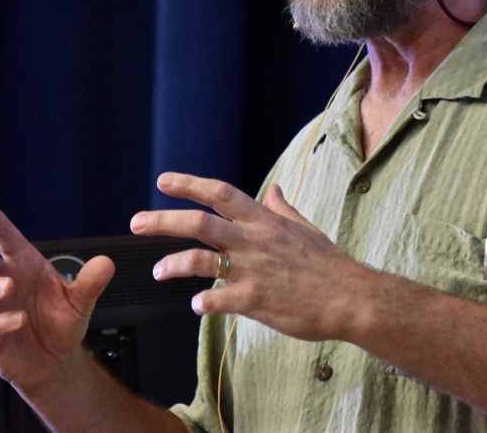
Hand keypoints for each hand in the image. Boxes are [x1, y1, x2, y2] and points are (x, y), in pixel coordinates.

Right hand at [0, 195, 114, 391]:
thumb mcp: (82, 301)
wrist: (55, 359)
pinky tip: (18, 318)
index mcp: (25, 265)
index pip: (5, 238)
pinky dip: (2, 321)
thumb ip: (91, 282)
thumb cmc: (61, 322)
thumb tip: (106, 263)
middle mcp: (6, 282)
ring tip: (7, 286)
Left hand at [131, 173, 366, 341]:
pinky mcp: (256, 300)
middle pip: (200, 223)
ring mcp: (253, 270)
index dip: (190, 185)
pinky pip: (219, 300)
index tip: (164, 180)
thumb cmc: (328, 262)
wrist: (351, 296)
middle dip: (164, 220)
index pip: (221, 194)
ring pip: (202, 260)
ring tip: (157, 270)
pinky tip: (194, 305)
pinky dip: (203, 302)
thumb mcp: (304, 227)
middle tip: (136, 221)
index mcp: (264, 221)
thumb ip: (282, 208)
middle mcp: (254, 240)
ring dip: (174, 263)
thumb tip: (273, 189)